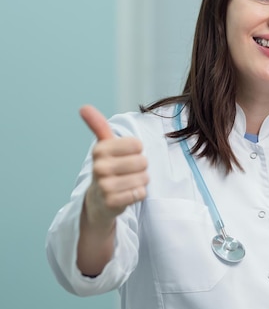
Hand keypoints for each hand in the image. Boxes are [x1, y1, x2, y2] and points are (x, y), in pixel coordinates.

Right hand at [80, 105, 148, 227]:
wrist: (98, 201)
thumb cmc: (107, 168)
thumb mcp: (103, 147)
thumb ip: (98, 126)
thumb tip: (84, 106)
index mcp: (100, 149)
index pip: (137, 144)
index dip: (137, 151)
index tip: (125, 156)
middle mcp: (99, 166)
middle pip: (143, 162)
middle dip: (140, 168)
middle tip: (127, 172)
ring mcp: (104, 185)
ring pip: (143, 178)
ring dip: (140, 182)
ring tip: (127, 183)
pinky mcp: (111, 202)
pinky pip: (140, 194)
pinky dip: (138, 194)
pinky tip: (126, 194)